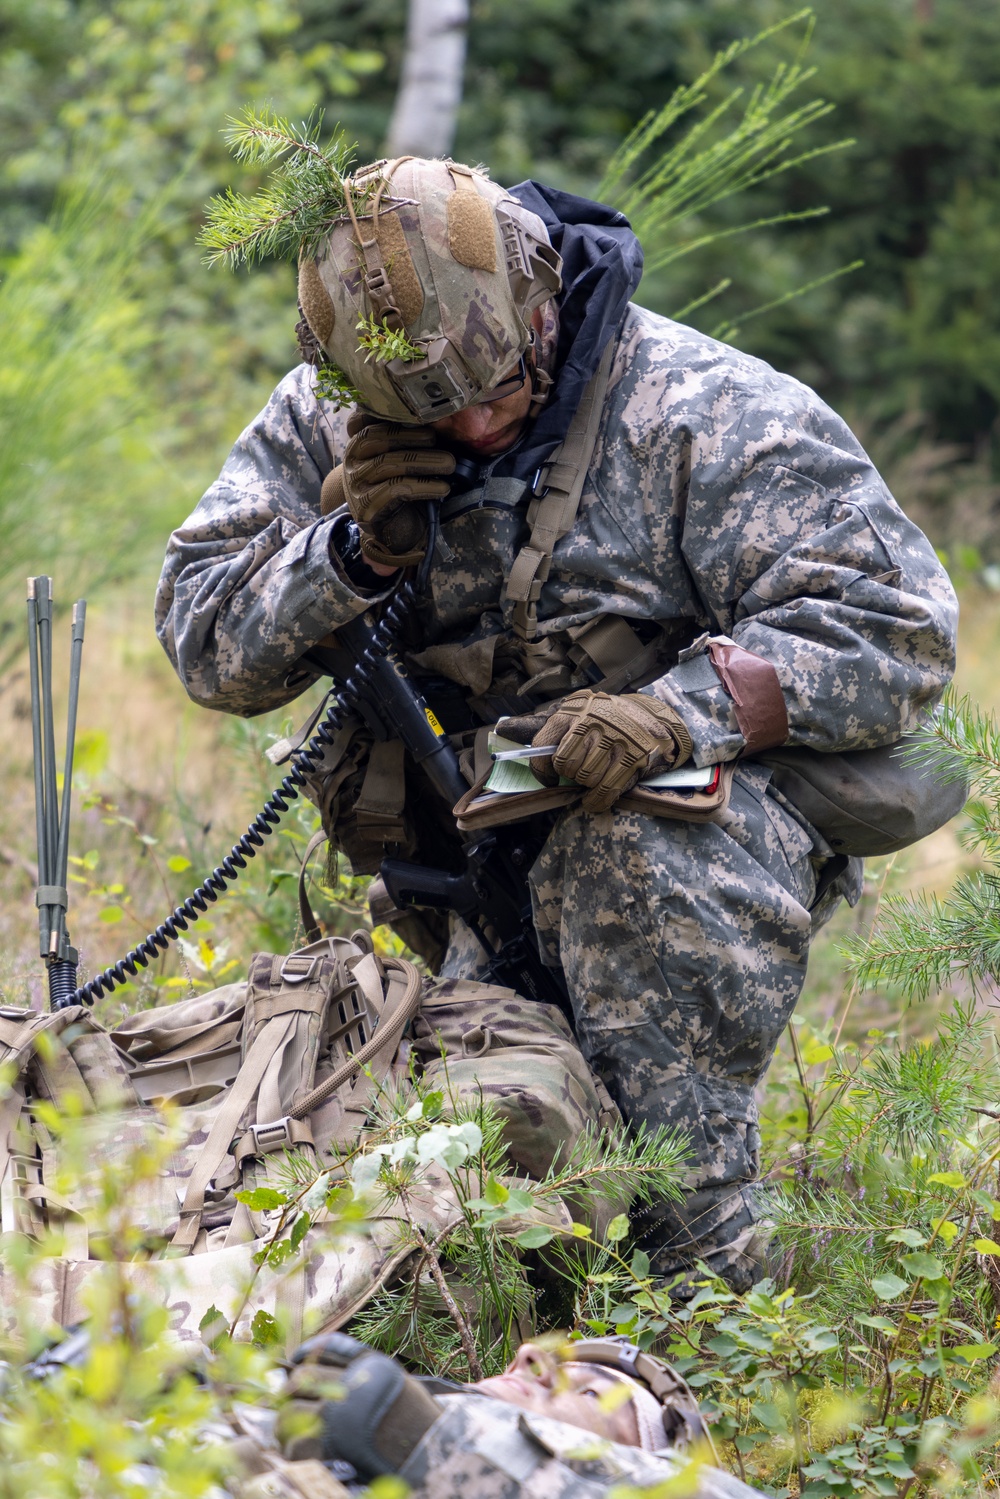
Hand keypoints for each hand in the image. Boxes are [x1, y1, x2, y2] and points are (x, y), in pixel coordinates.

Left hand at [280, 1334, 439, 1477]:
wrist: (429, 1456)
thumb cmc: (417, 1419)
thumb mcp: (396, 1379)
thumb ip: (363, 1366)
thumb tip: (323, 1366)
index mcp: (367, 1367)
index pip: (323, 1351)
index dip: (303, 1357)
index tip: (294, 1362)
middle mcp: (350, 1388)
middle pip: (300, 1382)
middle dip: (290, 1393)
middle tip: (290, 1405)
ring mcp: (338, 1419)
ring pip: (291, 1415)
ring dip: (288, 1426)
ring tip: (293, 1434)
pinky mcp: (330, 1450)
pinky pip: (296, 1448)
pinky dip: (295, 1451)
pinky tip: (303, 1453)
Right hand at [321, 412, 454, 568]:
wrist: (395, 532)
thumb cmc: (403, 491)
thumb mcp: (404, 460)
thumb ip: (409, 440)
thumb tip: (439, 418)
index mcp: (359, 444)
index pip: (371, 422)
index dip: (398, 421)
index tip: (427, 425)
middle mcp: (351, 461)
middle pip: (379, 439)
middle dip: (414, 438)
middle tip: (441, 442)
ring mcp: (355, 484)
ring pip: (388, 463)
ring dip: (424, 461)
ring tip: (450, 464)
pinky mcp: (365, 506)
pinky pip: (396, 489)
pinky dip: (424, 486)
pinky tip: (443, 488)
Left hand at [503, 691, 692, 813]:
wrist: (652, 719)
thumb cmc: (603, 719)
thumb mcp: (572, 713)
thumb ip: (540, 726)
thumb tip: (504, 731)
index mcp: (574, 710)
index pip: (544, 745)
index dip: (542, 769)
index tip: (548, 777)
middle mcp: (594, 720)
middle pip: (567, 766)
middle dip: (571, 775)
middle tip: (580, 771)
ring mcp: (616, 739)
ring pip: (586, 778)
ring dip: (588, 785)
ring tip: (594, 776)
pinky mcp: (634, 757)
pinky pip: (606, 791)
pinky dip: (597, 801)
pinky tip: (595, 800)